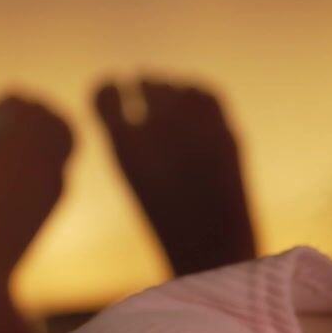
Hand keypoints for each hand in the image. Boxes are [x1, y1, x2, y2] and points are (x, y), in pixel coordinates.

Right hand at [93, 74, 255, 276]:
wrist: (212, 252)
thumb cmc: (166, 220)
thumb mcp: (137, 174)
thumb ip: (132, 131)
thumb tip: (144, 81)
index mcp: (124, 148)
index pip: (105, 91)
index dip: (109, 88)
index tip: (114, 88)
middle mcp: (159, 132)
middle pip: (146, 83)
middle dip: (146, 88)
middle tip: (149, 93)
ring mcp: (199, 131)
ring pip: (176, 86)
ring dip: (171, 90)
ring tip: (170, 104)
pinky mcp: (226, 133)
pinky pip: (205, 92)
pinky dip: (196, 93)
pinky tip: (192, 103)